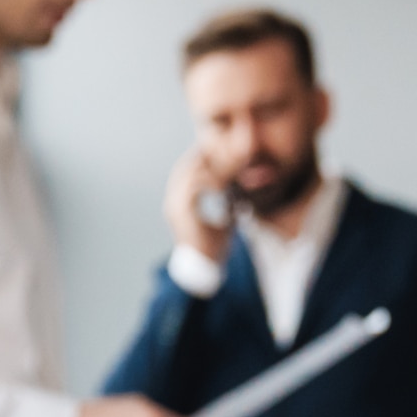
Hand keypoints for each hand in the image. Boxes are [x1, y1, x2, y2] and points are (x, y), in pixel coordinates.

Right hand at [162, 146, 230, 261]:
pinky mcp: (181, 210)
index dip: (203, 161)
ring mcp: (174, 205)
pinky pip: (194, 184)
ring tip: (226, 160)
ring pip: (188, 172)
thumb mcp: (225, 224)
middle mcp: (173, 201)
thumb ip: (230, 209)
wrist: (205, 269)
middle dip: (204, 156)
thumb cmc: (214, 249)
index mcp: (181, 203)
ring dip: (208, 164)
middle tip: (224, 147)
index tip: (222, 154)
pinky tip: (224, 181)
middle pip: (185, 166)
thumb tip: (243, 199)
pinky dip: (209, 180)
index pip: (188, 172)